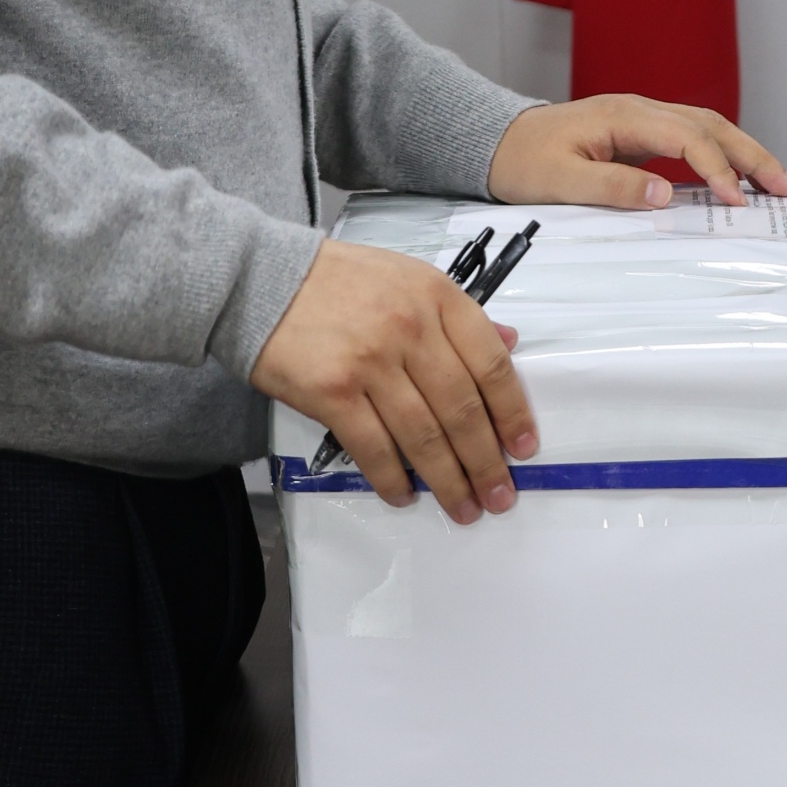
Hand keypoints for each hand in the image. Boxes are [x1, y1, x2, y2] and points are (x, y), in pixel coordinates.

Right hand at [250, 238, 536, 523]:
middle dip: (485, 461)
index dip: (512, 412)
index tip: (523, 448)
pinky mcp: (333, 391)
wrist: (263, 278)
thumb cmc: (339, 281)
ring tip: (463, 508)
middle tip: (499, 496)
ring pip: (424, 435)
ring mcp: (371, 361)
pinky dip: (393, 479)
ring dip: (448, 480)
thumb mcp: (408, 279)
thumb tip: (509, 341)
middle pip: (462, 408)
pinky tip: (404, 495)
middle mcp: (410, 327)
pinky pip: (374, 448)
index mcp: (436, 296)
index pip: (491, 362)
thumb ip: (456, 314)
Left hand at [488, 95, 786, 209]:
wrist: (499, 142)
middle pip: (710, 124)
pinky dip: (722, 156)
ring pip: (707, 127)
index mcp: (623, 116)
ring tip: (776, 183)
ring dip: (743, 154)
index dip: (716, 168)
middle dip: (751, 155)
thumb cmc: (525, 161)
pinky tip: (738, 179)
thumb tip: (664, 194)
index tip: (737, 201)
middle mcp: (639, 110)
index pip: (686, 136)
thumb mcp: (560, 181)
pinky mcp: (641, 134)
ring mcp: (642, 119)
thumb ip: (611, 187)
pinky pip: (692, 139)